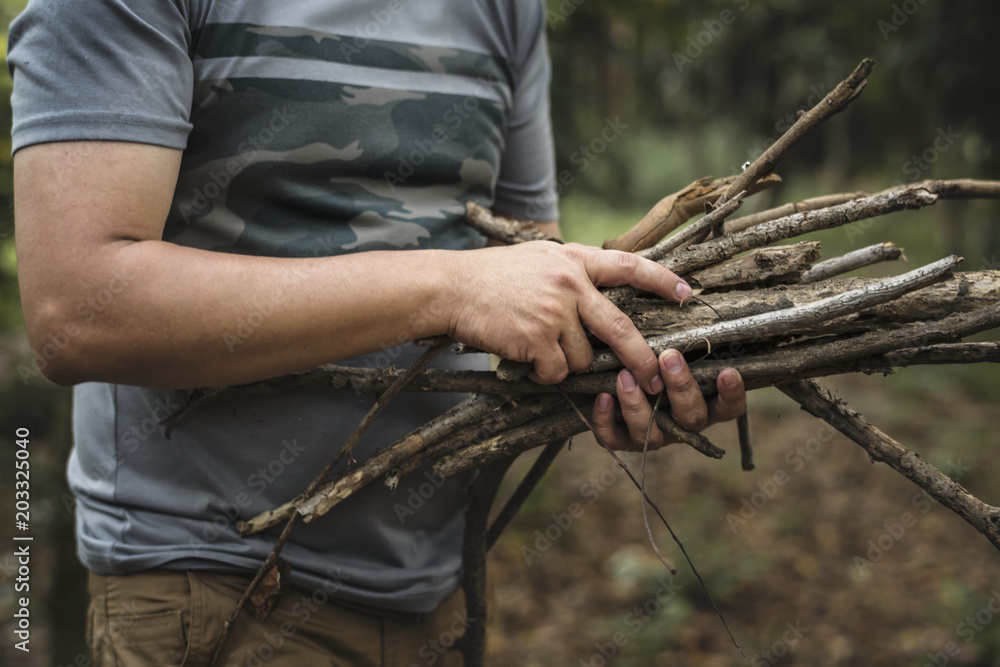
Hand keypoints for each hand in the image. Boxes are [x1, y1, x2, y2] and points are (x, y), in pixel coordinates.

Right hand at [447, 241, 690, 387]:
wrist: (451, 287)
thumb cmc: (493, 276)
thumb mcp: (540, 258)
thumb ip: (573, 272)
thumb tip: (604, 290)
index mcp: (575, 260)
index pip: (629, 266)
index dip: (661, 280)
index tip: (687, 293)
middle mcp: (570, 284)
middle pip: (620, 328)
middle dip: (640, 359)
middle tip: (653, 381)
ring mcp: (554, 312)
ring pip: (583, 358)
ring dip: (566, 364)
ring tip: (540, 349)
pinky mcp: (536, 338)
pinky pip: (556, 372)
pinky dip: (545, 374)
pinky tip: (526, 360)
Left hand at [591, 348, 746, 450]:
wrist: (602, 375)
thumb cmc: (648, 352)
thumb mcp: (668, 342)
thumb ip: (683, 334)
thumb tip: (690, 294)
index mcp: (703, 403)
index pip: (729, 407)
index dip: (732, 394)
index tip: (728, 371)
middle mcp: (681, 423)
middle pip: (691, 417)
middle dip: (681, 387)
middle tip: (669, 357)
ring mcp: (652, 434)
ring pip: (652, 432)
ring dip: (638, 404)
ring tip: (624, 376)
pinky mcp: (621, 440)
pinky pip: (614, 439)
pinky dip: (606, 420)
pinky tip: (602, 396)